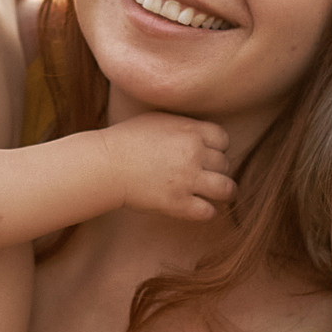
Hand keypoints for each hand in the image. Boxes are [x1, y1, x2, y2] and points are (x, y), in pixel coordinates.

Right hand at [101, 112, 235, 221]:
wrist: (105, 164)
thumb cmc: (126, 140)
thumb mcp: (158, 120)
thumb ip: (184, 125)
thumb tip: (200, 132)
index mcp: (190, 131)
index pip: (223, 140)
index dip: (217, 149)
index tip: (206, 155)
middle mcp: (193, 153)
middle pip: (225, 164)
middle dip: (215, 170)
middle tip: (202, 175)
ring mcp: (187, 179)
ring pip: (227, 188)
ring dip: (222, 192)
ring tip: (214, 194)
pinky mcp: (178, 203)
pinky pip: (208, 211)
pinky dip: (206, 211)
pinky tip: (197, 207)